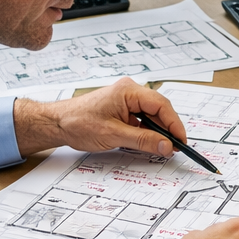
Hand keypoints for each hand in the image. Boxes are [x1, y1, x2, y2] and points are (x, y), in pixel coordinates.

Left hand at [13, 77, 188, 156]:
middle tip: (175, 147)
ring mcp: (126, 100)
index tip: (181, 140)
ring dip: (158, 131)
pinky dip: (147, 131)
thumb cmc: (78, 123)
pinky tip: (150, 142)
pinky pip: (141, 119)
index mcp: (129, 91)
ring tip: (164, 147)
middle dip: (168, 128)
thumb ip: (143, 140)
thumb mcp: (114, 135)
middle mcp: (129, 91)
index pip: (161, 105)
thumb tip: (166, 145)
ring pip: (151, 115)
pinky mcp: (122, 108)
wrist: (57, 123)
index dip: (174, 124)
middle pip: (159, 109)